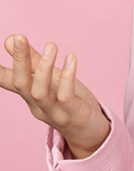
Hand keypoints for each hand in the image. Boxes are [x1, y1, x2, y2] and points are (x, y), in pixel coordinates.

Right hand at [1, 34, 110, 157]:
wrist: (89, 132)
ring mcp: (53, 112)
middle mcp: (36, 105)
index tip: (1, 46)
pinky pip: (65, 96)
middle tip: (19, 38)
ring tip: (51, 46)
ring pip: (39, 92)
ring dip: (43, 68)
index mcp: (29, 96)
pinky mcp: (71, 114)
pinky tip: (72, 58)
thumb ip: (32, 61)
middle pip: (21, 84)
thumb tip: (11, 39)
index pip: (8, 81)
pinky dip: (68, 77)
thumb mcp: (51, 78)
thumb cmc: (68, 101)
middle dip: (19, 61)